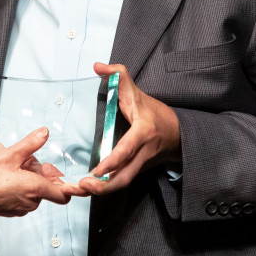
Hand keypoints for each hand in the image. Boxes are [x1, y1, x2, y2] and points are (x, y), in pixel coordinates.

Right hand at [0, 127, 85, 215]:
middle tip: (23, 157)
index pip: (63, 194)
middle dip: (36, 170)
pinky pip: (20, 195)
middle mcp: (29, 202)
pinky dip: (16, 182)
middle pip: (45, 186)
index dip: (68, 184)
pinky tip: (3, 170)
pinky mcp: (10, 210)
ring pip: (31, 189)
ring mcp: (19, 208)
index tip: (63, 176)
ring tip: (8, 160)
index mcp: (34, 189)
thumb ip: (30, 144)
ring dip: (24, 174)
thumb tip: (44, 133)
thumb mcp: (8, 154)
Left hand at [80, 62, 180, 193]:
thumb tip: (98, 66)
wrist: (177, 133)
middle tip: (83, 187)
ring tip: (79, 190)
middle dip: (104, 186)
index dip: (113, 161)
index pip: (128, 149)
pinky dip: (104, 188)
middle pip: (124, 176)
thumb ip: (118, 76)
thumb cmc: (154, 112)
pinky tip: (86, 188)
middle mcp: (143, 152)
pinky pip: (120, 182)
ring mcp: (141, 165)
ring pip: (122, 183)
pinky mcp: (136, 171)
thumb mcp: (137, 91)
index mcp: (143, 132)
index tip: (97, 170)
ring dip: (101, 190)